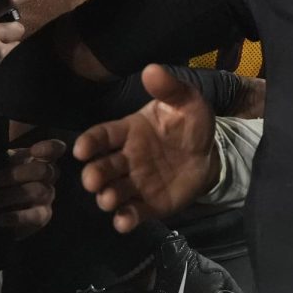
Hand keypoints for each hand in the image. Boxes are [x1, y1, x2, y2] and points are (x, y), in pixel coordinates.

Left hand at [0, 138, 65, 239]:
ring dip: (11, 195)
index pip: (55, 149)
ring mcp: (47, 196)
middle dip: (16, 174)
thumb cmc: (0, 182)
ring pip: (38, 191)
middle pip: (43, 170)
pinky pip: (35, 216)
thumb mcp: (0, 166)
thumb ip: (3, 158)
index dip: (49, 148)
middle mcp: (49, 177)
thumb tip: (2, 155)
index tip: (34, 151)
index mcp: (40, 159)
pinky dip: (16, 217)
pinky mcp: (43, 216)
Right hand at [75, 65, 218, 232]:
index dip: (90, 142)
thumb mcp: (186, 102)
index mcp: (128, 131)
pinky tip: (124, 222)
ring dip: (107, 197)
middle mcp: (125, 159)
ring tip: (109, 199)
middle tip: (93, 181)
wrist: (211, 153)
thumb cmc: (190, 125)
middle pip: (102, 168)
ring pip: (113, 192)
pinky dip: (126, 219)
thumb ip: (169, 88)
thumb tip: (152, 69)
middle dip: (94, 175)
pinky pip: (133, 213)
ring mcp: (135, 183)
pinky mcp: (148, 204)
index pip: (102, 136)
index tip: (81, 149)